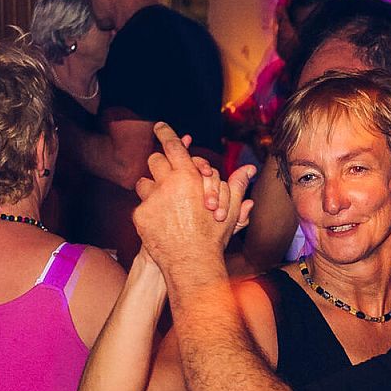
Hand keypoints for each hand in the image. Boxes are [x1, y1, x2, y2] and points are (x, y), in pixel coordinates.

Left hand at [133, 124, 252, 276]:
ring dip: (152, 187)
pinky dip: (150, 209)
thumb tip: (249, 169)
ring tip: (164, 201)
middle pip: (155, 160)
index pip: (173, 145)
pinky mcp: (140, 215)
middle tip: (167, 174)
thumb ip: (236, 185)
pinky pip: (141, 204)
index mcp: (188, 177)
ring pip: (144, 181)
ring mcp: (151, 199)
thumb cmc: (212, 237)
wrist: (192, 264)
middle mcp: (167, 184)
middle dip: (160, 164)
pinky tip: (161, 220)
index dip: (165, 133)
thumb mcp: (228, 208)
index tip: (159, 126)